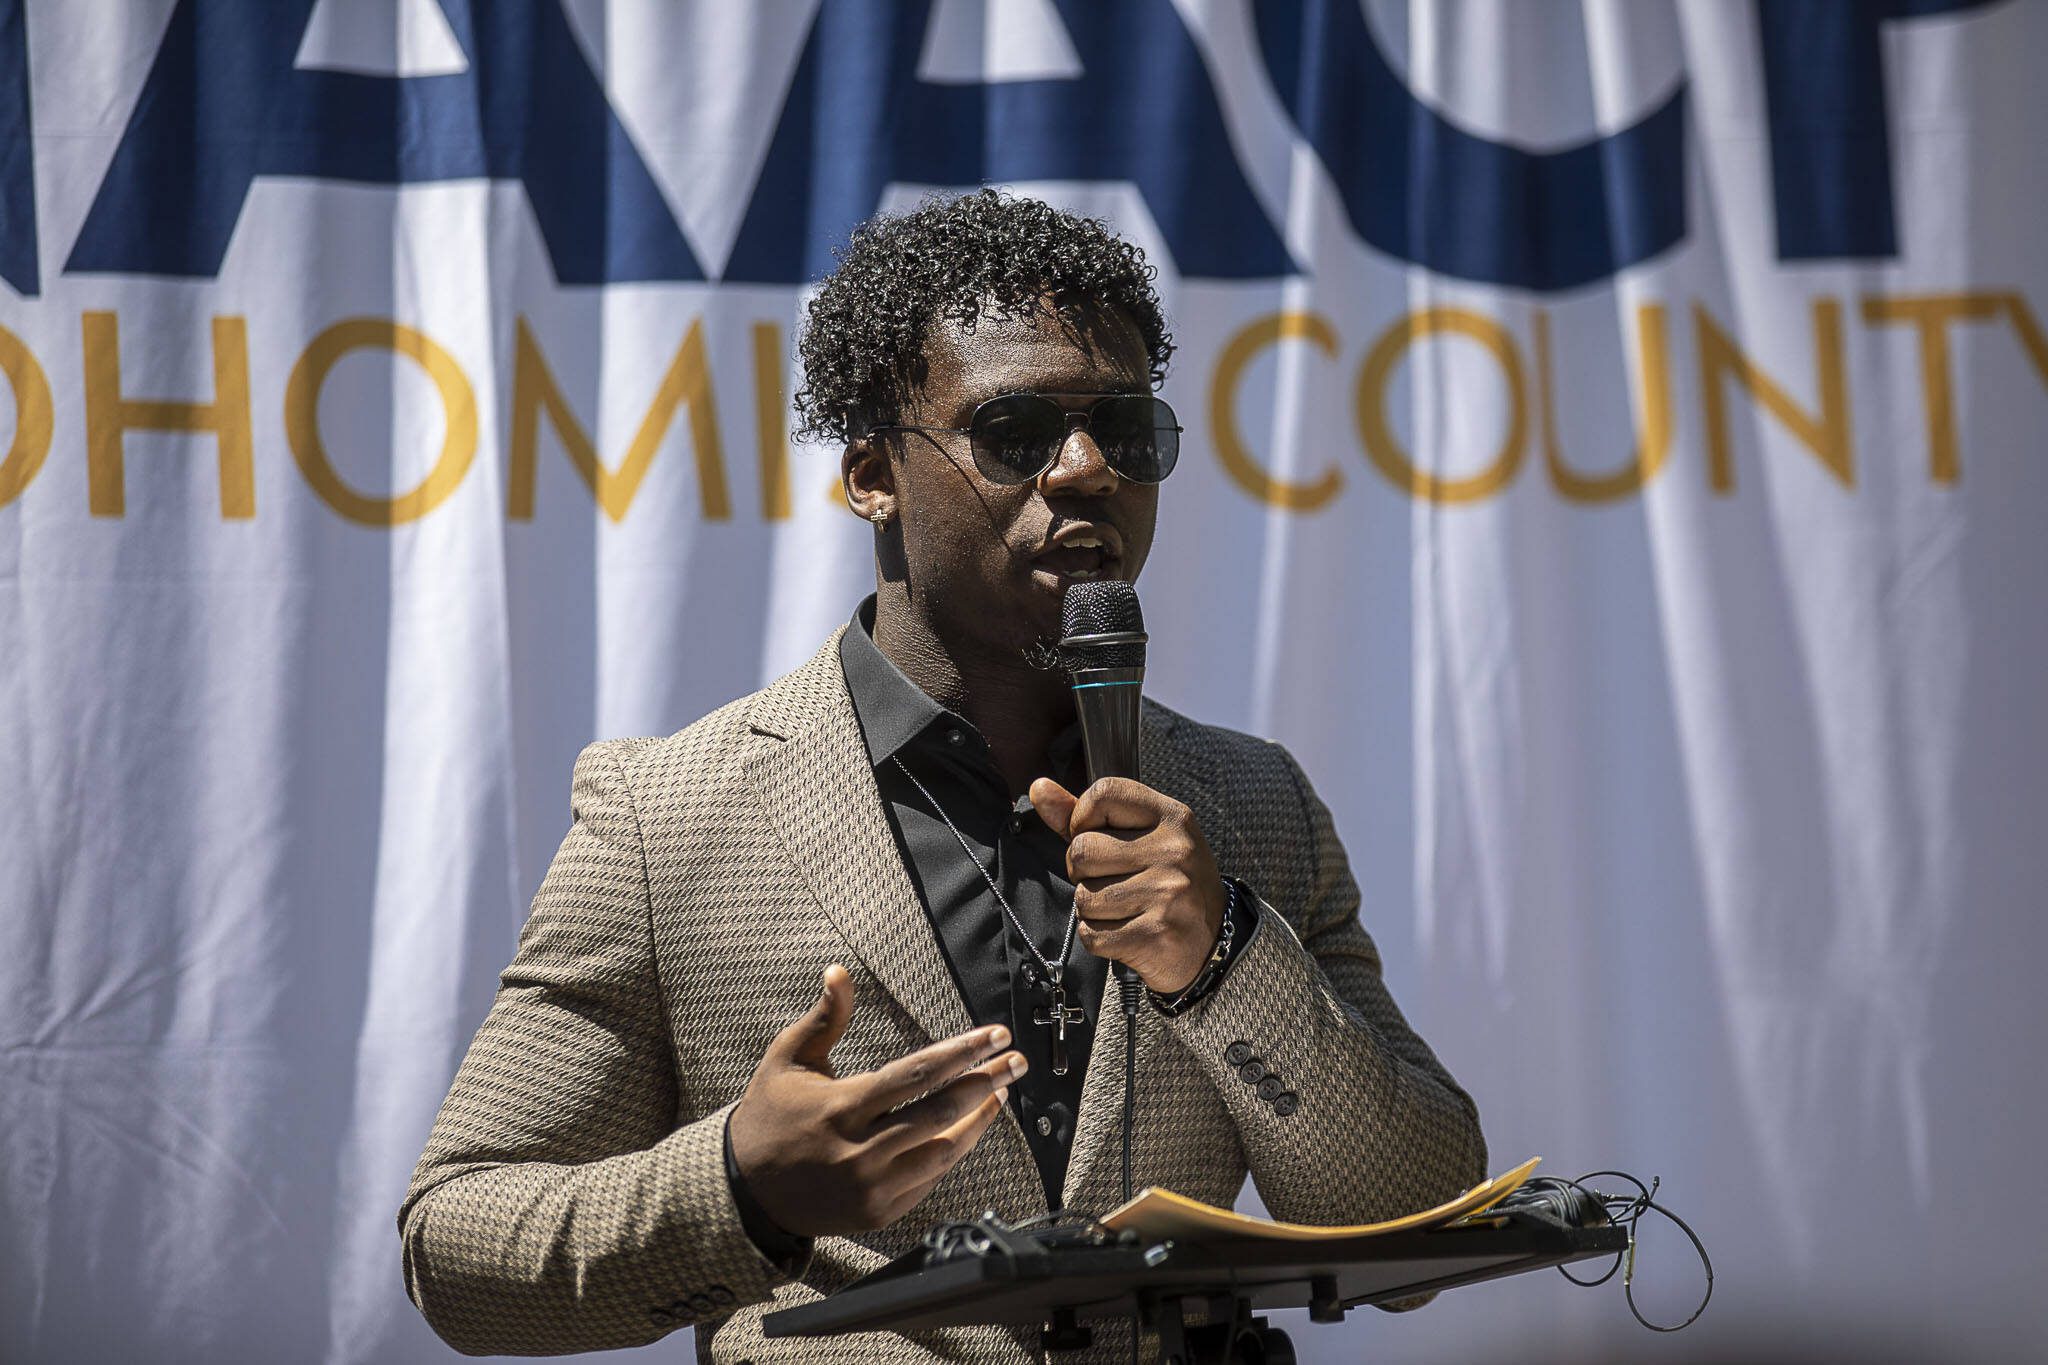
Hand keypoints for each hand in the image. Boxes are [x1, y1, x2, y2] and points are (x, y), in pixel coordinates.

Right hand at [728, 964, 1026, 1237]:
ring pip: (945, 1151)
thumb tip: (838, 971)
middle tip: (1017, 1060)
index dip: (962, 1053)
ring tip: (1001, 1092)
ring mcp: (871, 1187)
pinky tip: (971, 1126)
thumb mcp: (787, 1060)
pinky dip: (955, 1150)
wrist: (745, 1191)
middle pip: (940, 1111)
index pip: (915, 1075)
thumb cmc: (770, 1115)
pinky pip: (931, 1179)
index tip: (996, 1035)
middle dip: (987, 1082)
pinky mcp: (879, 1213)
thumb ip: (823, 1018)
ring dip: (980, 1120)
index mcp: (840, 1108)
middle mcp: (860, 1151)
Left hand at [1029, 776, 1226, 993]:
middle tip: (1111, 881)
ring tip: (1124, 908)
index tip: (1097, 837)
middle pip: (1082, 851)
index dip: (1083, 818)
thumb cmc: (1166, 881)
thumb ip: (1086, 815)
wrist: (1210, 942)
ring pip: (1084, 897)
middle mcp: (1174, 850)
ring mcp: (1168, 893)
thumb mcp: (1140, 838)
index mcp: (1172, 816)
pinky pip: (1092, 934)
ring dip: (1092, 909)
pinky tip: (1125, 932)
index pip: (1103, 794)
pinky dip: (1098, 938)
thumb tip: (1038, 788)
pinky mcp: (1156, 934)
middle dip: (1083, 872)